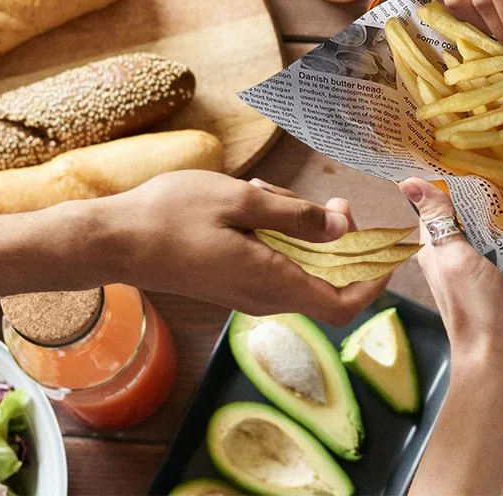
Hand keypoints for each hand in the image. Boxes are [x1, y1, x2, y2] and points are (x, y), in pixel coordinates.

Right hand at [72, 171, 392, 324]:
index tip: (389, 252)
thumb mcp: (243, 200)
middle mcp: (262, 297)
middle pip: (323, 282)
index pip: (340, 306)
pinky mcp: (230, 281)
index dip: (373, 285)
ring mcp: (244, 292)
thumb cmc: (173, 215)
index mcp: (270, 282)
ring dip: (300, 231)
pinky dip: (277, 233)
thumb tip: (341, 230)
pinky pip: (272, 261)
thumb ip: (295, 217)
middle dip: (338, 242)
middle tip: (332, 203)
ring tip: (269, 196)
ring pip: (297, 266)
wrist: (113, 240)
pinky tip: (252, 203)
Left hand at [401, 179, 502, 495]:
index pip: (434, 202)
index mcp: (434, 247)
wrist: (502, 355)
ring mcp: (480, 263)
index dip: (442, 176)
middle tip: (501, 152)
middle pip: (464, 210)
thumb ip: (437, 220)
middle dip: (478, 186)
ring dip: (501, 206)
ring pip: (488, 225)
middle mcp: (453, 252)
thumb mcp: (453, 258)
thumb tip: (407, 180)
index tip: (458, 144)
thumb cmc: (473, 306)